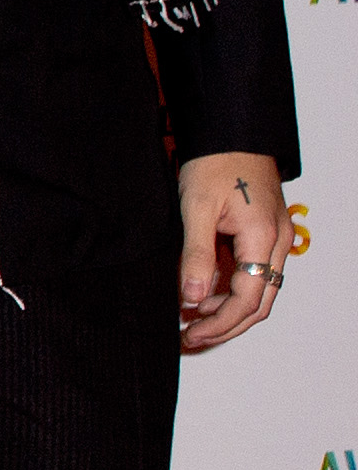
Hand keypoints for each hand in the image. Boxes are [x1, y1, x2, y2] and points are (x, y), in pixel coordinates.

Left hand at [178, 151, 288, 350]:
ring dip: (229, 309)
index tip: (191, 333)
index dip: (220, 323)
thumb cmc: (215, 162)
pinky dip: (231, 289)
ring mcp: (274, 239)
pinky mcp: (264, 233)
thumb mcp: (196, 208)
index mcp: (264, 238)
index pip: (248, 299)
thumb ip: (197, 254)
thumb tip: (193, 297)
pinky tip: (203, 294)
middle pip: (260, 303)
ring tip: (192, 319)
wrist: (232, 132)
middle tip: (192, 337)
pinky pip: (253, 272)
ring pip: (259, 290)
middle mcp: (278, 243)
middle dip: (227, 325)